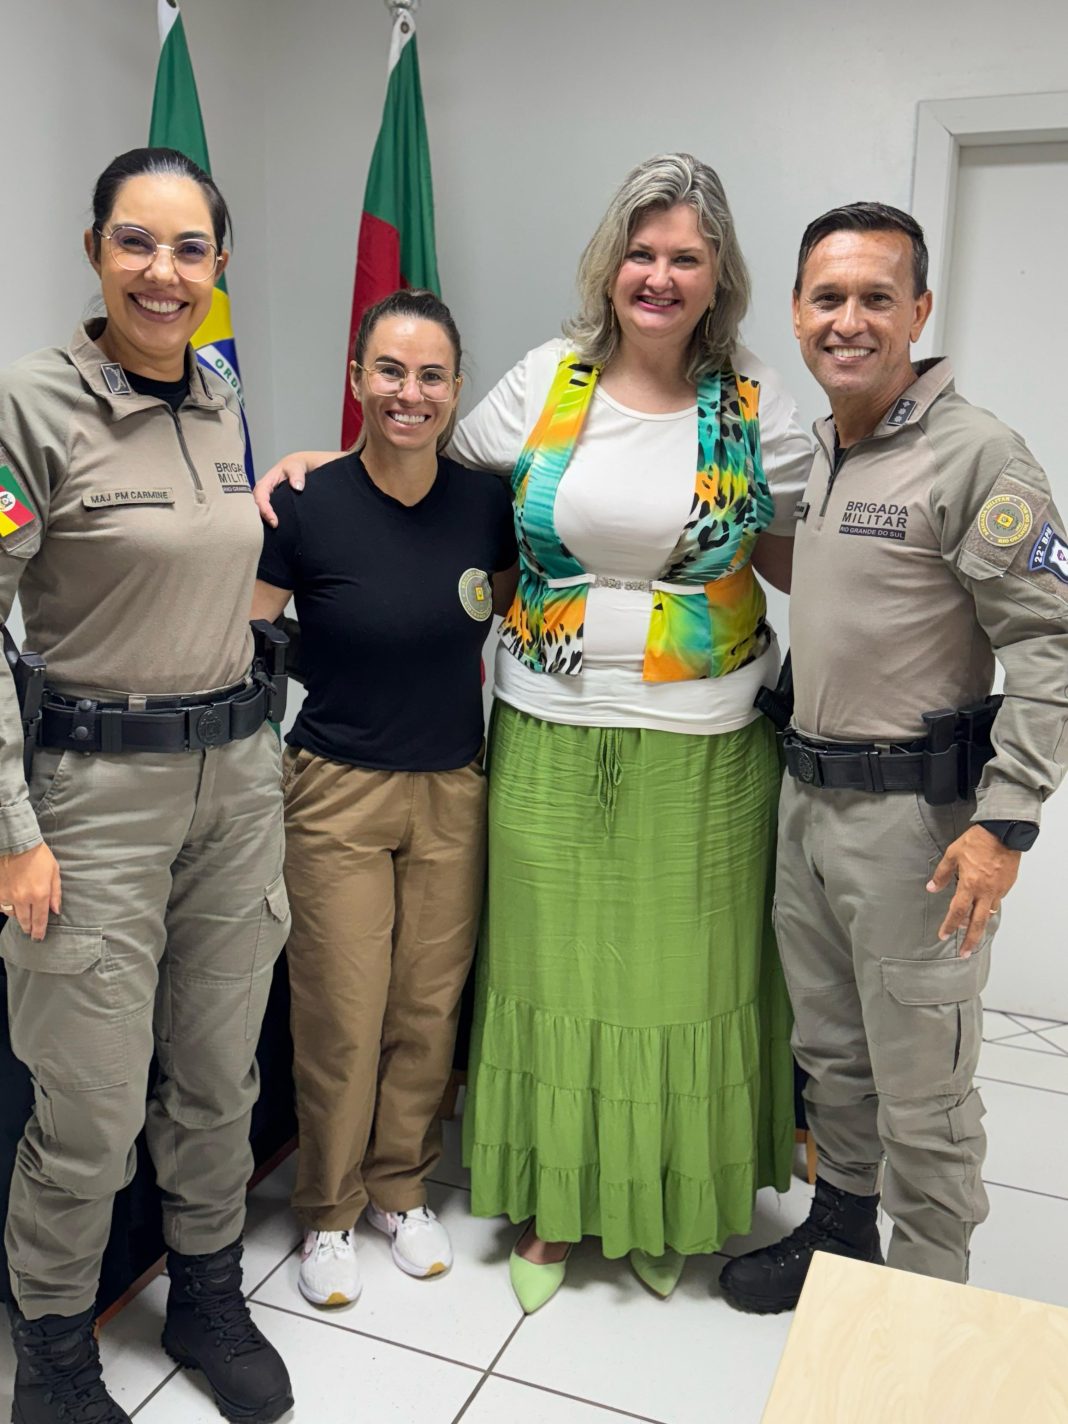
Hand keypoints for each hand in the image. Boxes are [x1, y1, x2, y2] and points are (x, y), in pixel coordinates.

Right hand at [0, 842, 61, 939]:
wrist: (17, 844)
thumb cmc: (39, 856)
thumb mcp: (54, 872)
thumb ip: (56, 893)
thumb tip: (56, 910)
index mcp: (40, 894)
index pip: (40, 920)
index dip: (39, 931)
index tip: (39, 938)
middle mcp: (23, 898)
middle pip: (25, 921)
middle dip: (29, 928)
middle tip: (31, 933)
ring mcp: (8, 896)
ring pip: (13, 915)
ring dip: (19, 918)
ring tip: (23, 917)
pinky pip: (2, 906)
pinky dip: (7, 908)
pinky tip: (12, 906)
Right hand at [253, 455, 310, 528]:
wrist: (300, 467)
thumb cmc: (296, 466)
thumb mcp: (297, 466)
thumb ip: (297, 475)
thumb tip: (297, 487)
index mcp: (266, 482)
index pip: (261, 496)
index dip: (265, 509)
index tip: (274, 521)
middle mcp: (264, 492)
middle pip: (257, 506)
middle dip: (262, 519)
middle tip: (274, 530)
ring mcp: (268, 498)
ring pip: (260, 511)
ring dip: (264, 521)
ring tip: (274, 533)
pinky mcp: (273, 504)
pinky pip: (267, 513)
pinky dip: (269, 521)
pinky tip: (277, 531)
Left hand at [926, 824, 1020, 957]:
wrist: (1004, 832)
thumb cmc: (977, 841)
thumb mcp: (953, 854)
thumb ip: (942, 874)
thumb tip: (931, 888)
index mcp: (969, 885)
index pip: (957, 912)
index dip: (950, 925)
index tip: (944, 936)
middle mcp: (985, 892)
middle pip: (977, 923)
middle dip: (970, 941)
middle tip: (965, 953)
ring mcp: (998, 890)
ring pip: (988, 913)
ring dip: (979, 923)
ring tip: (971, 930)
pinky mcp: (1007, 886)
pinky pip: (996, 900)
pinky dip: (988, 905)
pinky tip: (983, 904)